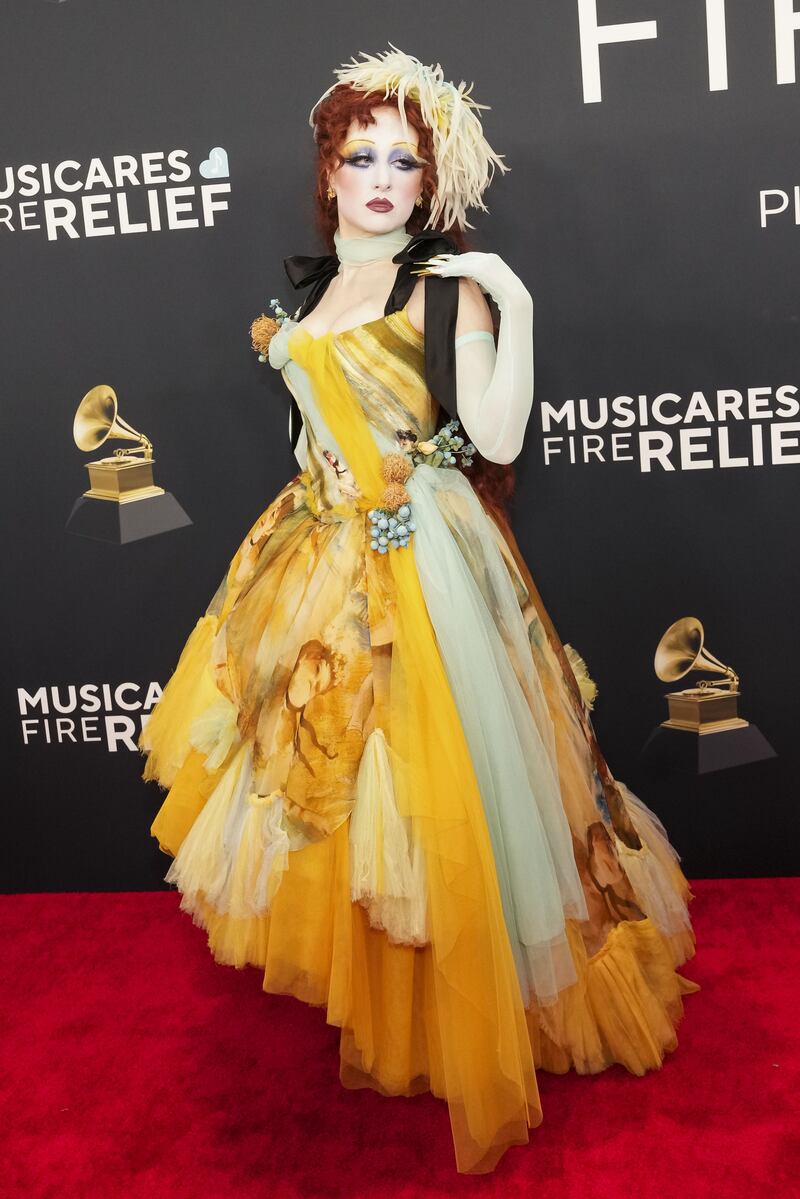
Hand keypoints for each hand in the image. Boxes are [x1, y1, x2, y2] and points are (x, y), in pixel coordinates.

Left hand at [411, 250, 531, 311]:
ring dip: (449, 265)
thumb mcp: (495, 286)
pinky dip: (452, 270)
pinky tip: (443, 273)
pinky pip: (463, 268)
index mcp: (494, 261)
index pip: (473, 259)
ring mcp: (487, 262)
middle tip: (437, 265)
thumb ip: (486, 282)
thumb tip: (478, 285)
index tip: (447, 266)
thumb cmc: (506, 297)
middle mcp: (490, 258)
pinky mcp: (483, 268)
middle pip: (466, 258)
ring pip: (463, 262)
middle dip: (451, 262)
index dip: (459, 262)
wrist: (516, 299)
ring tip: (436, 269)